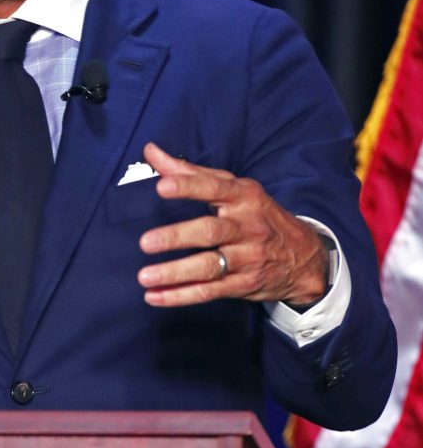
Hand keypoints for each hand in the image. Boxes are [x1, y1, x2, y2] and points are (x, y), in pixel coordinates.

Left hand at [136, 142, 328, 307]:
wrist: (304, 257)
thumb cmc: (256, 215)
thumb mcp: (233, 188)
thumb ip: (190, 172)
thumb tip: (151, 151)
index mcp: (243, 197)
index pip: (213, 188)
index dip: (188, 187)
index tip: (161, 186)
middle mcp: (247, 227)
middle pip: (210, 231)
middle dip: (177, 237)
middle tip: (145, 241)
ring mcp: (247, 258)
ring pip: (209, 266)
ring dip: (175, 272)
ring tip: (144, 276)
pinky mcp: (243, 284)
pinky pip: (209, 291)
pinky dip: (180, 295)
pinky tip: (153, 296)